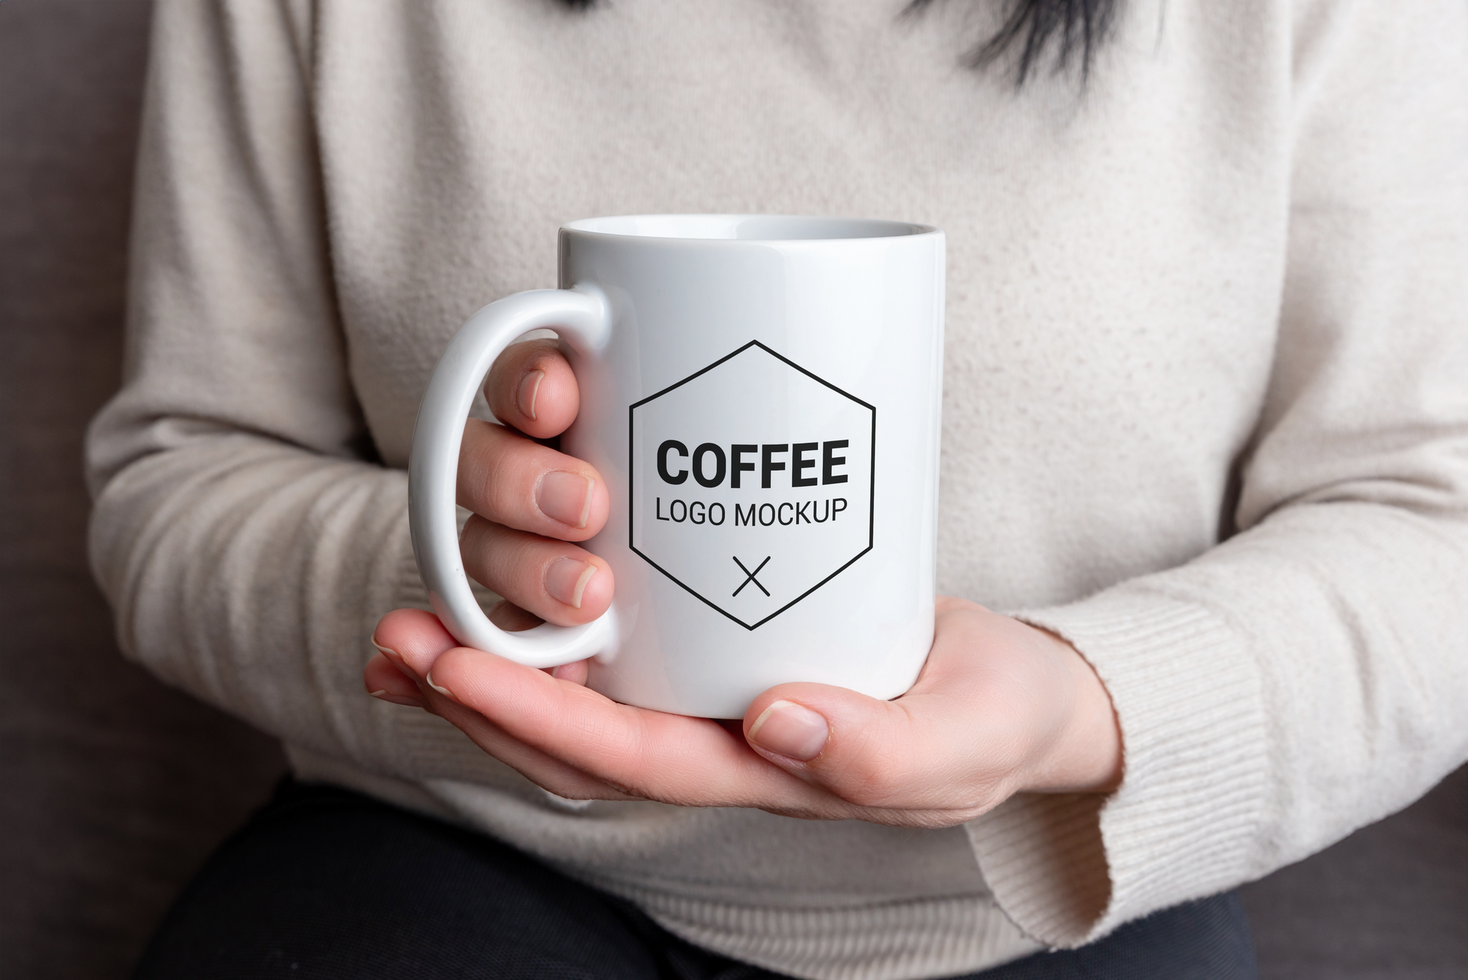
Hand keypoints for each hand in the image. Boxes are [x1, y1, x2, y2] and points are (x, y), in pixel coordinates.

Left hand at [366, 598, 1121, 825]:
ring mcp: (712, 691)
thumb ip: (885, 751)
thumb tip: (775, 725)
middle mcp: (718, 738)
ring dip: (487, 664)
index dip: (539, 720)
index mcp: (764, 773)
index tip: (455, 670)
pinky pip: (617, 646)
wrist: (1013, 688)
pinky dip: (544, 627)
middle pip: (577, 735)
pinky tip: (490, 588)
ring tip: (403, 623)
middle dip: (479, 695)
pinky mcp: (720, 633)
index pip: (632, 759)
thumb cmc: (995, 717)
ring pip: (580, 694)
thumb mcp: (966, 739)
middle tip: (396, 640)